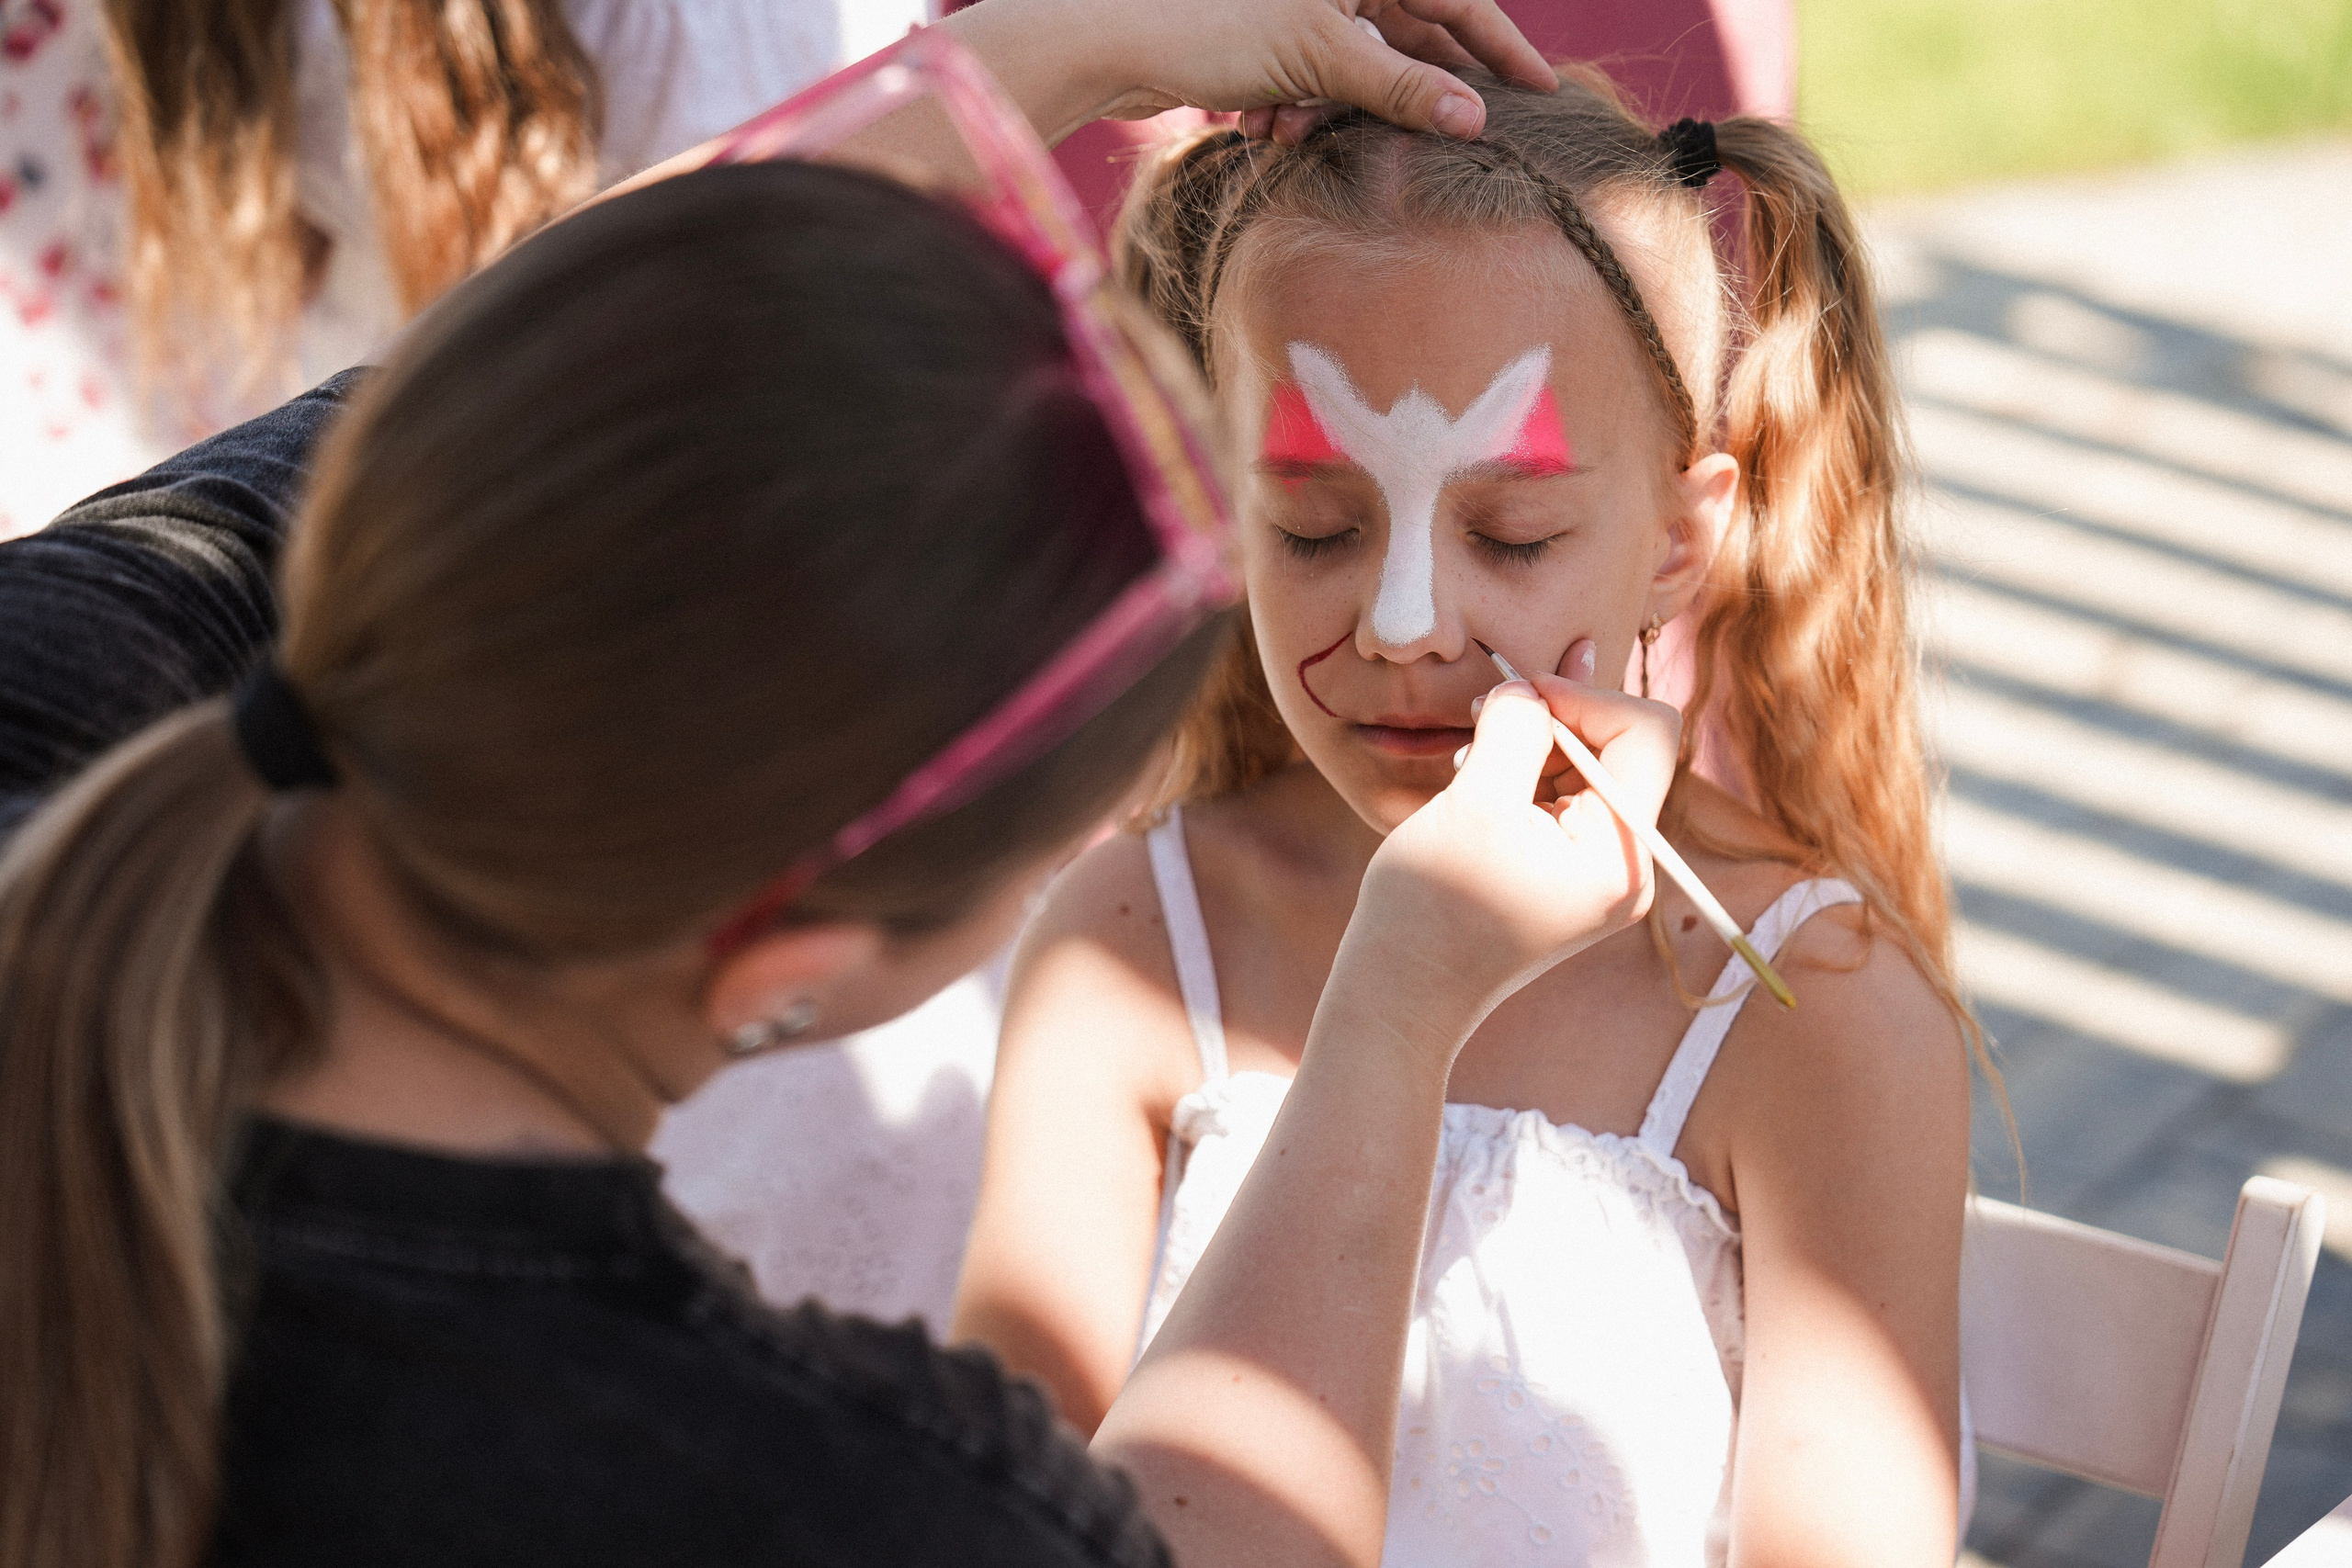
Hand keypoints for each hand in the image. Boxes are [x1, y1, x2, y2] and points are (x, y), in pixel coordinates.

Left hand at [1233, 0, 1551, 143]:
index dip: (1501, 48)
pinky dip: (1298, 109)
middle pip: (1410, 39)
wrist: (1118, 43)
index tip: (1542, 89)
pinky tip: (1261, 123)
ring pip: (1359, 72)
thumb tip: (1475, 119)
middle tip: (1432, 143)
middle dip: (1395, 96)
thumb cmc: (1215, 27)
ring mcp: (1308, 8)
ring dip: (1331, 111)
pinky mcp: (1275, 40)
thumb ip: (1402, 86)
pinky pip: (1317, 83)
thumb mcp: (1321, 58)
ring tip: (1289, 124)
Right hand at [1338, 673, 1680, 1058]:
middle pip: (1621, 749)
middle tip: (1486, 716)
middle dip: (1557, 720)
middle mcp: (1626, 865)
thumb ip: (1516, 731)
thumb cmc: (1431, 908)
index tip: (1521, 693)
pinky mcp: (1566, 875)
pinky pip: (1563, 800)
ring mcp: (1597, 873)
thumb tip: (1529, 688)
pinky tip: (1476, 780)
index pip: (1647, 735)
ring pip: (1587, 769)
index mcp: (1623, 855)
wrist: (1400, 993)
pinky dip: (1524, 775)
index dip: (1587, 696)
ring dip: (1533, 747)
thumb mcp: (1475, 802)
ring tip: (1470, 761)